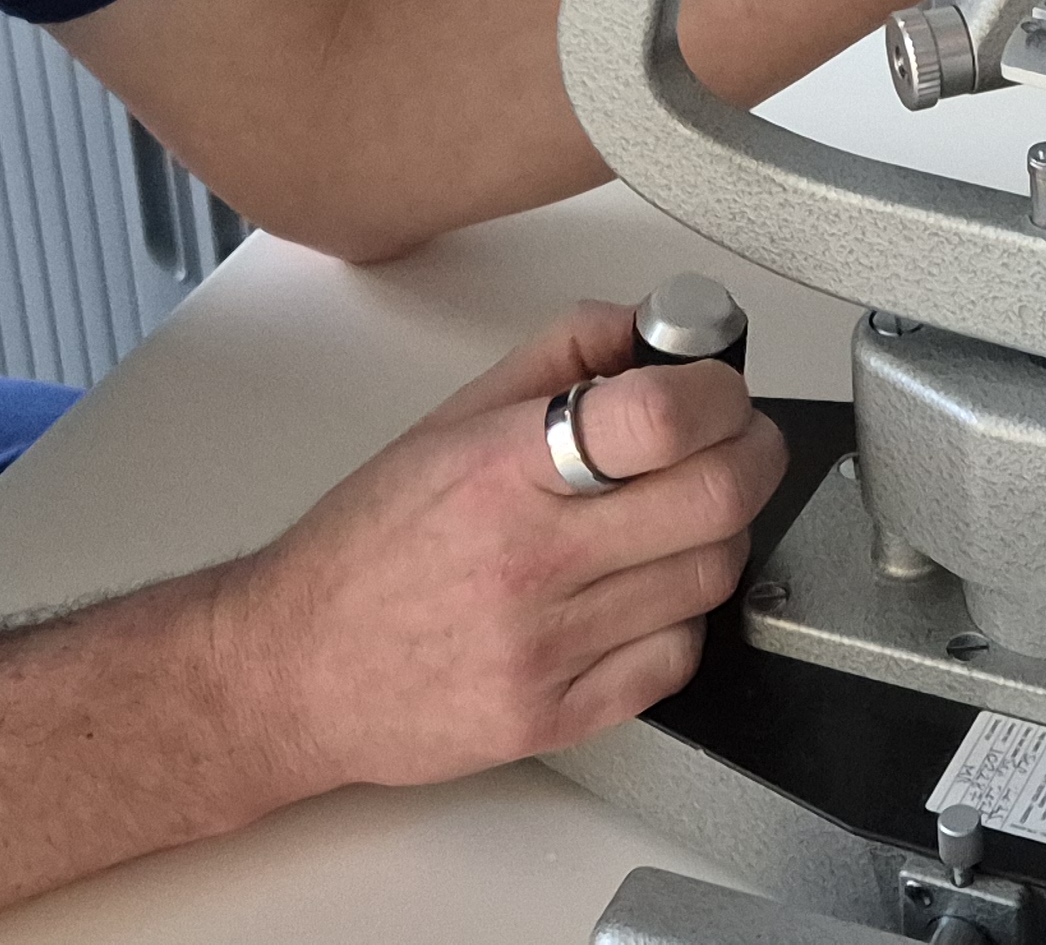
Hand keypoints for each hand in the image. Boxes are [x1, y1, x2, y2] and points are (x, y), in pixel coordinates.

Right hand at [211, 300, 785, 797]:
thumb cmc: (368, 544)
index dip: (717, 391)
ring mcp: (547, 648)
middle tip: (736, 441)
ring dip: (720, 534)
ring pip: (711, 578)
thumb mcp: (450, 421)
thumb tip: (650, 326)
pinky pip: (677, 659)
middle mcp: (529, 560)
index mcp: (502, 470)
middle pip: (716, 500)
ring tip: (680, 515)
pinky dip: (681, 618)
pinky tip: (643, 592)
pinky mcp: (558, 718)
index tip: (717, 387)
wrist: (293, 669)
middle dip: (752, 454)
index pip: (659, 419)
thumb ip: (557, 358)